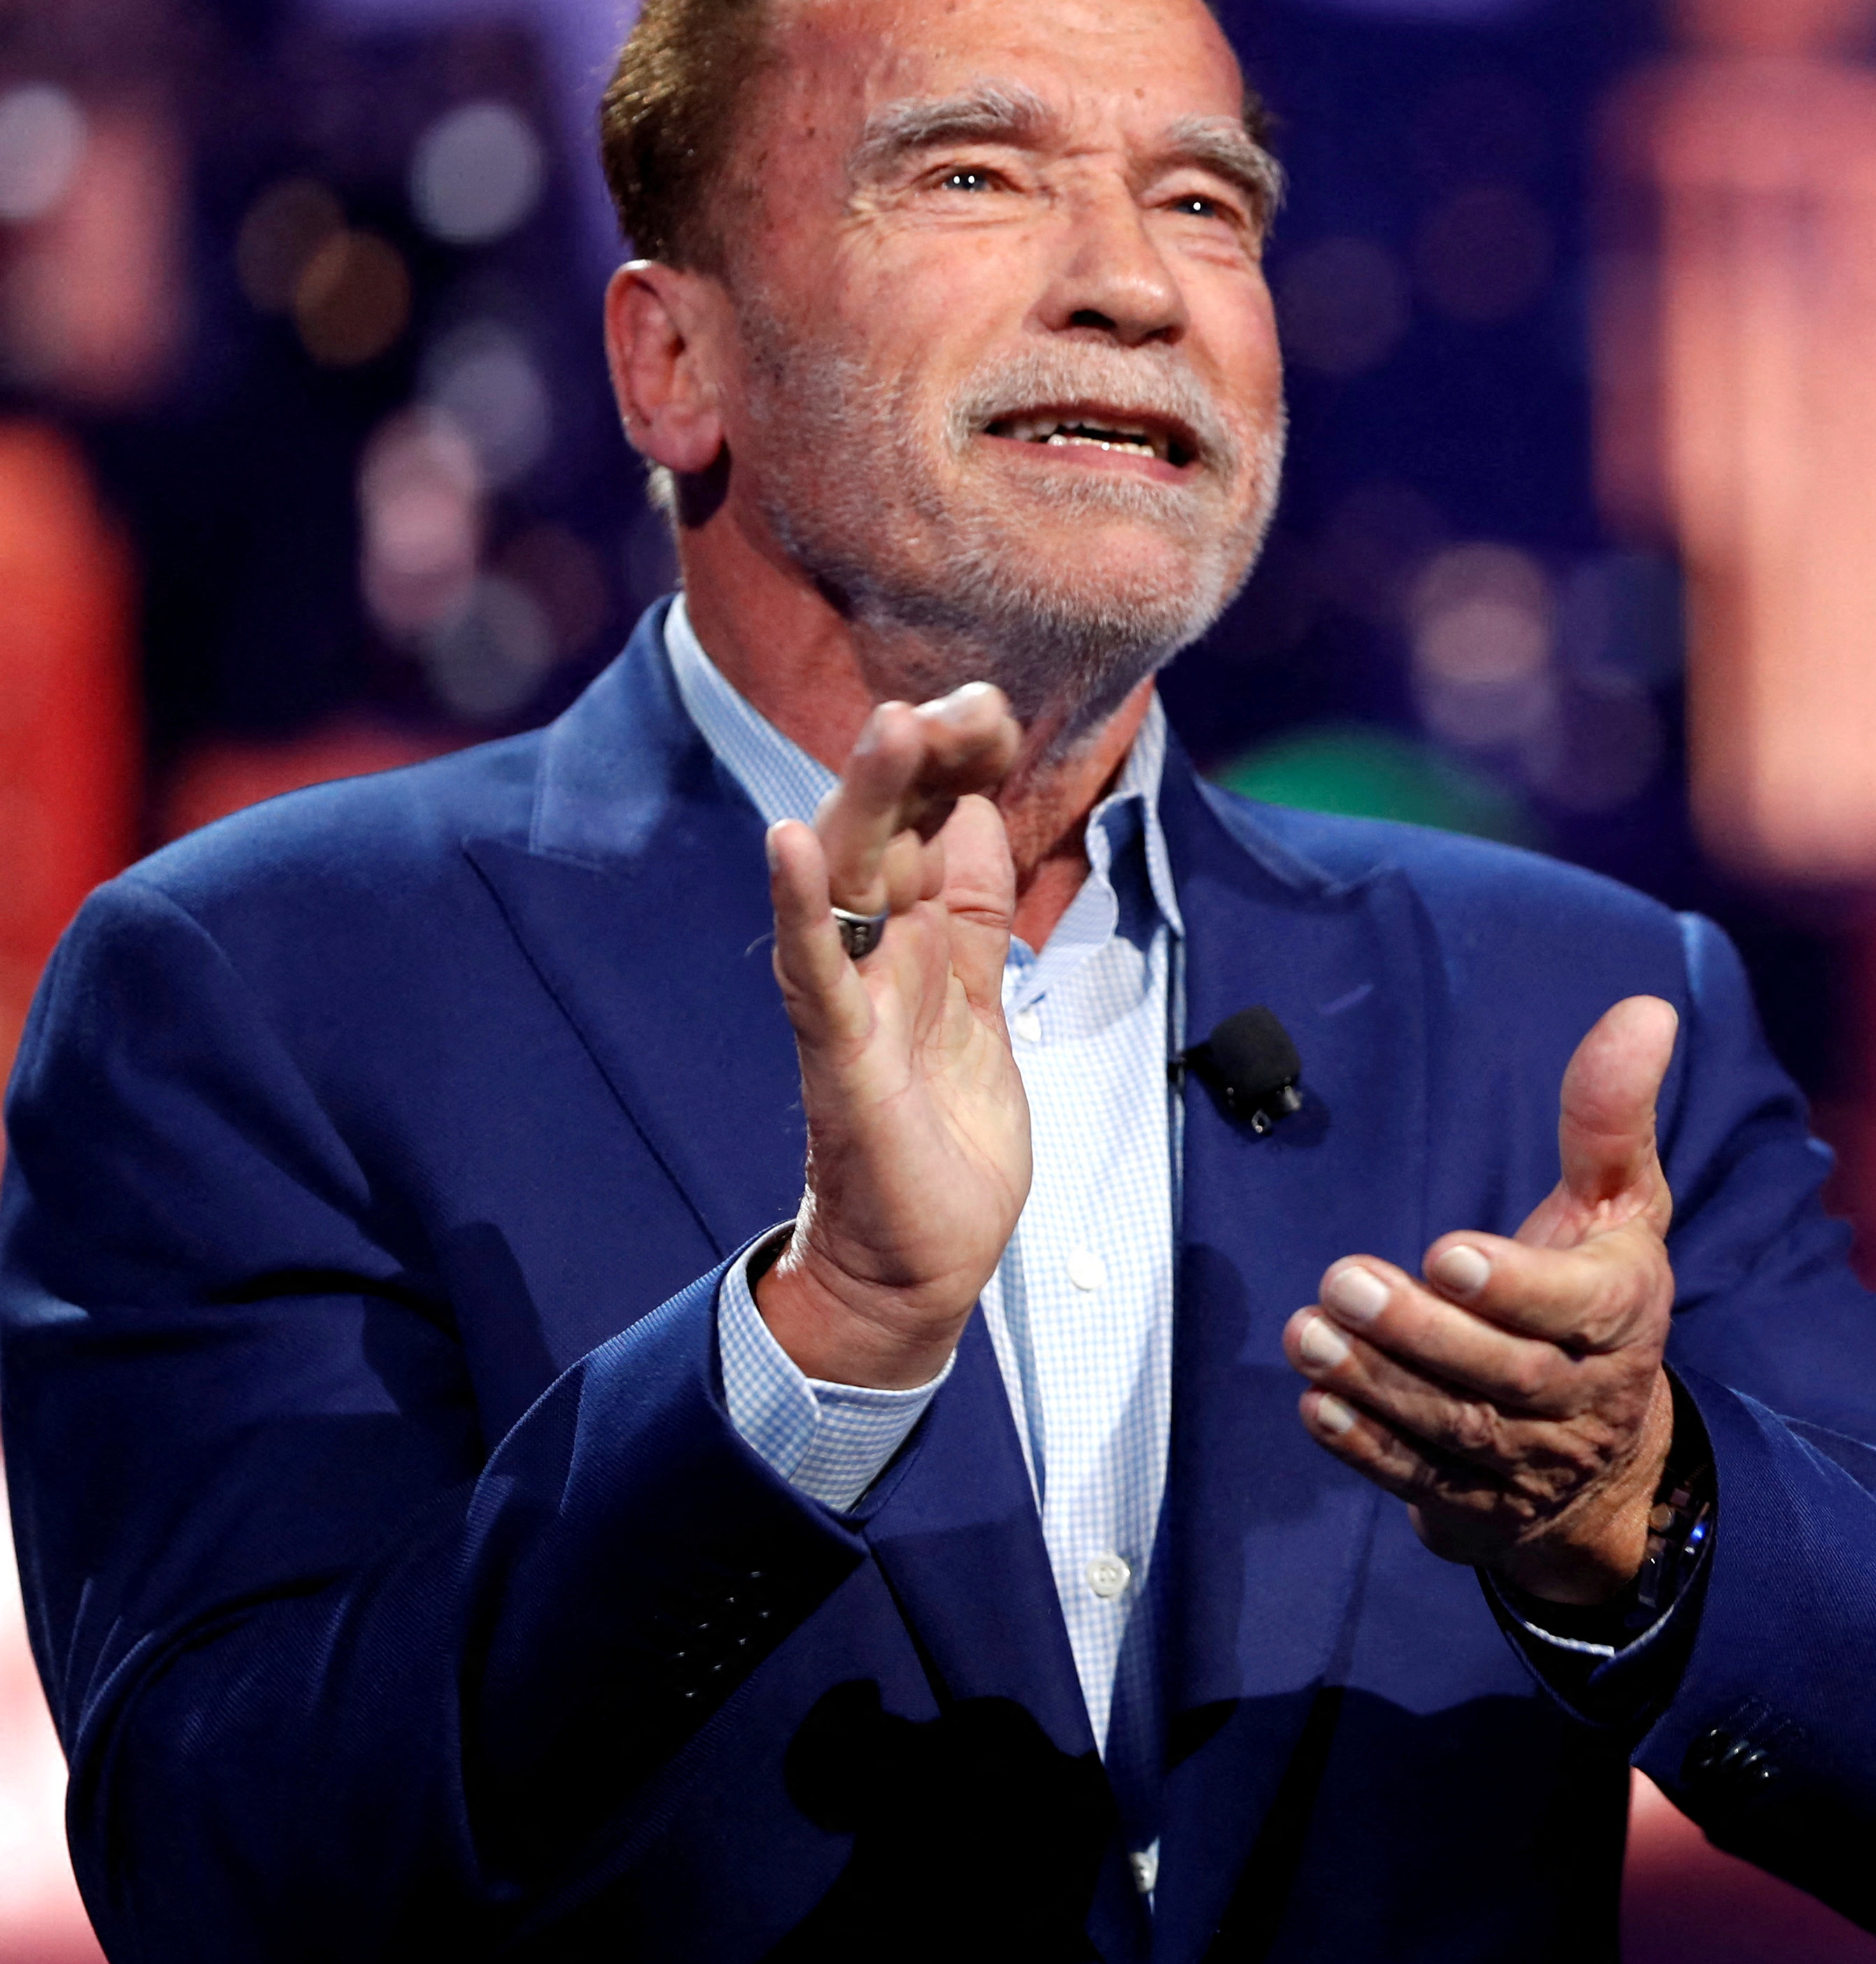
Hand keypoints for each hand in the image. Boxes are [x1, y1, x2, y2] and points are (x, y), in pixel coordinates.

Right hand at [756, 686, 1027, 1389]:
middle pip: (894, 830)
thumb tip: (985, 819)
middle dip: (927, 759)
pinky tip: (792, 845)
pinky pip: (813, 972)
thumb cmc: (946, 1141)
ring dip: (869, 800)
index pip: (938, 823)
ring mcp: (853, 1000)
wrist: (919, 1266)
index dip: (963, 764)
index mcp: (922, 941)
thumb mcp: (985, 1007)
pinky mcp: (839, 1057)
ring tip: (892, 726)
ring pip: (852, 879)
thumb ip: (977, 921)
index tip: (995, 710)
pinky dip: (801, 908)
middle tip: (962, 698)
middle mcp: (878, 955)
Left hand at [1288, 996, 1681, 1604]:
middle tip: (1344, 1279)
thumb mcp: (1620, 1204)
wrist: (1606, 1459)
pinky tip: (1316, 1404)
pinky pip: (1419, 1480)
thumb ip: (1612, 1115)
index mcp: (1624, 1314)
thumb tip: (1644, 1009)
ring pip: (1453, 1429)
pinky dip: (1365, 1448)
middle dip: (1421, 1331)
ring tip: (1308, 1333)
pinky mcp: (1474, 1505)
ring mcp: (1527, 1460)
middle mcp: (1582, 1396)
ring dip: (1375, 1384)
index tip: (1447, 1252)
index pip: (1575, 1307)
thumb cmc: (1598, 1296)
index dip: (1514, 1287)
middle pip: (1505, 1374)